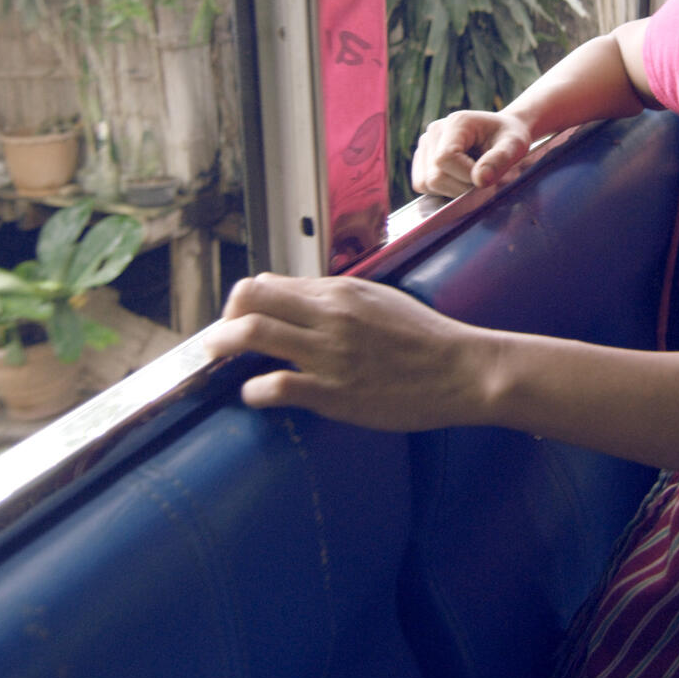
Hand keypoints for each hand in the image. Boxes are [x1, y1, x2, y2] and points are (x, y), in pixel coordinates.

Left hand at [203, 273, 495, 431]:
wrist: (462, 370)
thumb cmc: (426, 338)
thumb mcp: (381, 300)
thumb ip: (339, 299)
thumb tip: (298, 299)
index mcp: (341, 291)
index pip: (270, 283)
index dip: (245, 301)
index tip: (239, 319)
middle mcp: (330, 315)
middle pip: (251, 298)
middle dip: (224, 318)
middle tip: (218, 340)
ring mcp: (330, 353)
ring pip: (253, 333)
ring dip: (224, 345)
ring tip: (217, 358)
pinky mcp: (333, 392)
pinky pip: (275, 386)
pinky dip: (253, 390)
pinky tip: (255, 394)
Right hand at [410, 110, 531, 196]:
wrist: (501, 132)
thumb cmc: (509, 137)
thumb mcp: (515, 145)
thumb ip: (500, 160)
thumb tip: (480, 180)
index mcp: (456, 123)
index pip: (445, 159)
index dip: (464, 177)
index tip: (485, 178)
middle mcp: (434, 131)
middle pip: (434, 176)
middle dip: (460, 188)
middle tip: (482, 181)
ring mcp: (425, 145)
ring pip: (425, 183)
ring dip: (451, 190)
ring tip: (471, 178)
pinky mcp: (422, 158)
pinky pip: (422, 184)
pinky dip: (442, 190)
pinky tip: (460, 180)